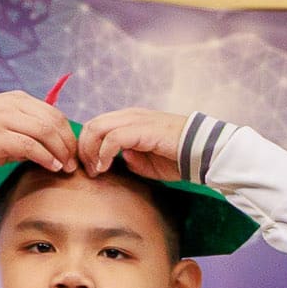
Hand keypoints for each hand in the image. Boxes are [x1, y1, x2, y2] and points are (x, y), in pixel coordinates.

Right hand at [0, 92, 77, 176]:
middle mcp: (13, 105)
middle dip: (68, 144)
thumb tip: (58, 148)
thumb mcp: (8, 123)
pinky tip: (50, 166)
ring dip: (59, 151)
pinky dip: (44, 156)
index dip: (69, 134)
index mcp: (19, 99)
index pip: (55, 114)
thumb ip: (31, 130)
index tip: (74, 152)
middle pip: (54, 121)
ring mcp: (4, 118)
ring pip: (44, 131)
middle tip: (72, 163)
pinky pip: (29, 145)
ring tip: (64, 166)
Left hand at [70, 108, 196, 179]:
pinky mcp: (141, 130)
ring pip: (97, 128)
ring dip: (90, 151)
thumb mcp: (148, 163)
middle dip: (84, 149)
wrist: (202, 152)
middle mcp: (129, 116)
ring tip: (96, 170)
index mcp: (130, 120)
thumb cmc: (179, 158)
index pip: (97, 126)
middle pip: (92, 125)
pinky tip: (105, 167)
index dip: (88, 147)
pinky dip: (103, 153)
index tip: (91, 168)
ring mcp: (135, 120)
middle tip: (89, 171)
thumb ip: (131, 159)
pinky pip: (112, 138)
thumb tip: (117, 158)